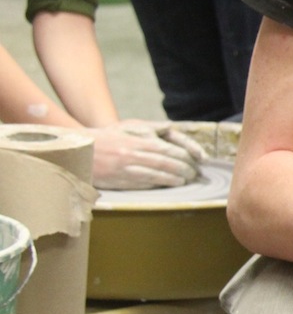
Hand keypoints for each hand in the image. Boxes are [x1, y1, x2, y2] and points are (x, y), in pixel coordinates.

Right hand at [88, 121, 205, 189]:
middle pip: (164, 164)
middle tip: (193, 173)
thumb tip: (168, 127)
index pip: (166, 150)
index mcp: (135, 142)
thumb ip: (148, 128)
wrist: (77, 151)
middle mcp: (132, 156)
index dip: (183, 157)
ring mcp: (125, 170)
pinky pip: (142, 184)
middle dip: (182, 169)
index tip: (193, 161)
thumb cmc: (104, 139)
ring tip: (184, 180)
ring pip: (156, 176)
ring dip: (173, 179)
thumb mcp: (125, 128)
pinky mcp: (119, 182)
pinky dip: (157, 185)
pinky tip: (167, 186)